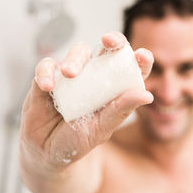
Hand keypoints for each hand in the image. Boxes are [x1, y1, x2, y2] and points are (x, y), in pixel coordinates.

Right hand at [20, 32, 153, 170]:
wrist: (45, 152)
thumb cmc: (77, 140)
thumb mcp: (101, 129)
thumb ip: (120, 110)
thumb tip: (147, 95)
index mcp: (113, 89)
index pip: (131, 68)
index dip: (140, 58)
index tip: (142, 56)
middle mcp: (95, 77)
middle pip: (107, 49)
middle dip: (112, 40)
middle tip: (108, 41)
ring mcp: (72, 76)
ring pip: (78, 52)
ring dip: (75, 58)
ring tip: (70, 74)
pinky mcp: (48, 77)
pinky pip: (47, 65)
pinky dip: (46, 72)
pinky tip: (48, 86)